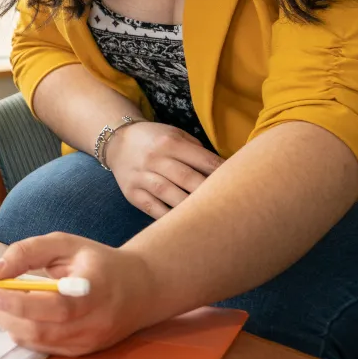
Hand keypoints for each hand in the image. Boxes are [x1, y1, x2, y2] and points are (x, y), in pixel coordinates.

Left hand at [0, 233, 161, 356]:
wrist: (141, 289)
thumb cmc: (97, 262)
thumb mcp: (64, 244)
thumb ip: (27, 252)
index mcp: (95, 289)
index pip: (56, 306)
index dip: (21, 302)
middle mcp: (96, 322)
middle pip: (44, 330)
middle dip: (8, 315)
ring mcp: (91, 341)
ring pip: (41, 342)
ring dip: (13, 325)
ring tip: (3, 304)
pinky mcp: (84, 352)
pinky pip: (47, 348)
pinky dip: (26, 334)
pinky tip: (21, 316)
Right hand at [105, 121, 221, 218]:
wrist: (117, 142)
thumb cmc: (155, 140)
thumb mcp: (175, 135)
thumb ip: (197, 151)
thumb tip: (224, 172)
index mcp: (169, 142)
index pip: (203, 160)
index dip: (223, 173)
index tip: (240, 185)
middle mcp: (154, 159)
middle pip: (187, 178)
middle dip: (210, 192)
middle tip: (229, 205)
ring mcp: (141, 177)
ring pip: (169, 194)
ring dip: (191, 206)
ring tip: (210, 217)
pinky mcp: (132, 193)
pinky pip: (153, 208)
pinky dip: (169, 217)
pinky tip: (184, 223)